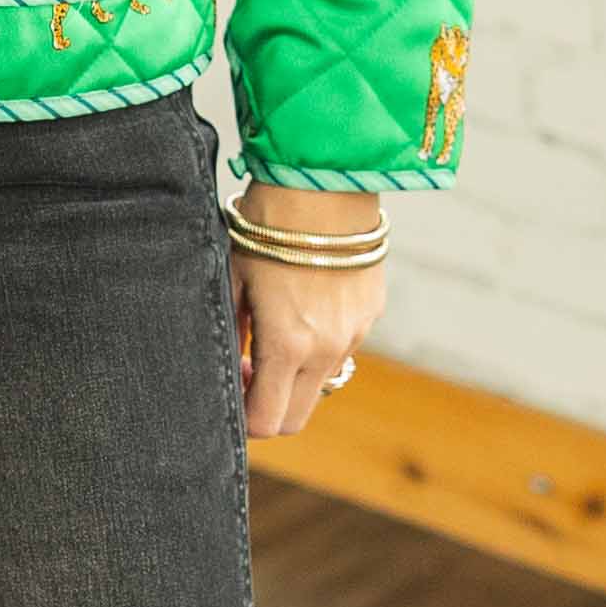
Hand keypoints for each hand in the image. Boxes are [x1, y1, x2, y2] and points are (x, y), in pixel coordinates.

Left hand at [231, 188, 386, 443]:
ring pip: (322, 382)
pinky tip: (306, 302)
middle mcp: (327, 350)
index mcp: (287, 346)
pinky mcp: (372, 312)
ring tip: (278, 328)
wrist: (322, 184)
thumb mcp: (234, 282)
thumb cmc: (267, 229)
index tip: (235, 383)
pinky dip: (321, 343)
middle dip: (270, 406)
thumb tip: (234, 366)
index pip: (267, 422)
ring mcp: (355, 333)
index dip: (243, 418)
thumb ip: (233, 335)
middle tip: (251, 367)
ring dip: (297, 374)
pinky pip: (343, 347)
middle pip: (297, 417)